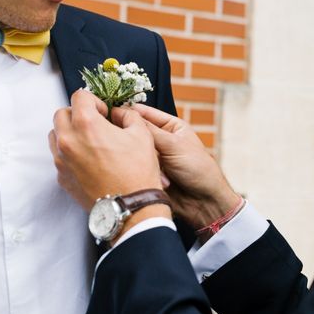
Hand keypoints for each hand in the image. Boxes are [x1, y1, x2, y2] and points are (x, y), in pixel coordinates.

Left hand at [49, 90, 166, 220]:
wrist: (130, 207)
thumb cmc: (138, 171)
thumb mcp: (142, 134)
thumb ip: (128, 115)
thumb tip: (119, 113)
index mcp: (86, 124)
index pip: (79, 96)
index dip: (95, 101)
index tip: (104, 113)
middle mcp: (68, 140)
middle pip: (61, 114)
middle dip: (78, 114)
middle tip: (95, 125)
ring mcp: (61, 160)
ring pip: (55, 135)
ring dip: (69, 133)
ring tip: (90, 143)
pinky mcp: (62, 178)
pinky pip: (59, 157)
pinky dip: (70, 154)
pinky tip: (89, 162)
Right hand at [132, 104, 240, 229]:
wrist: (202, 201)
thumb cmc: (197, 168)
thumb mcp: (174, 145)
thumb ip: (150, 131)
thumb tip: (128, 116)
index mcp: (171, 127)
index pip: (146, 114)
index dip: (130, 112)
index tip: (111, 112)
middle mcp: (161, 140)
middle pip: (137, 132)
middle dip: (132, 138)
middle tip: (120, 138)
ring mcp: (155, 157)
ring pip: (135, 151)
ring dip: (139, 157)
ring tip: (143, 162)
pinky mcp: (149, 173)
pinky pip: (136, 167)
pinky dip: (140, 170)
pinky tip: (143, 174)